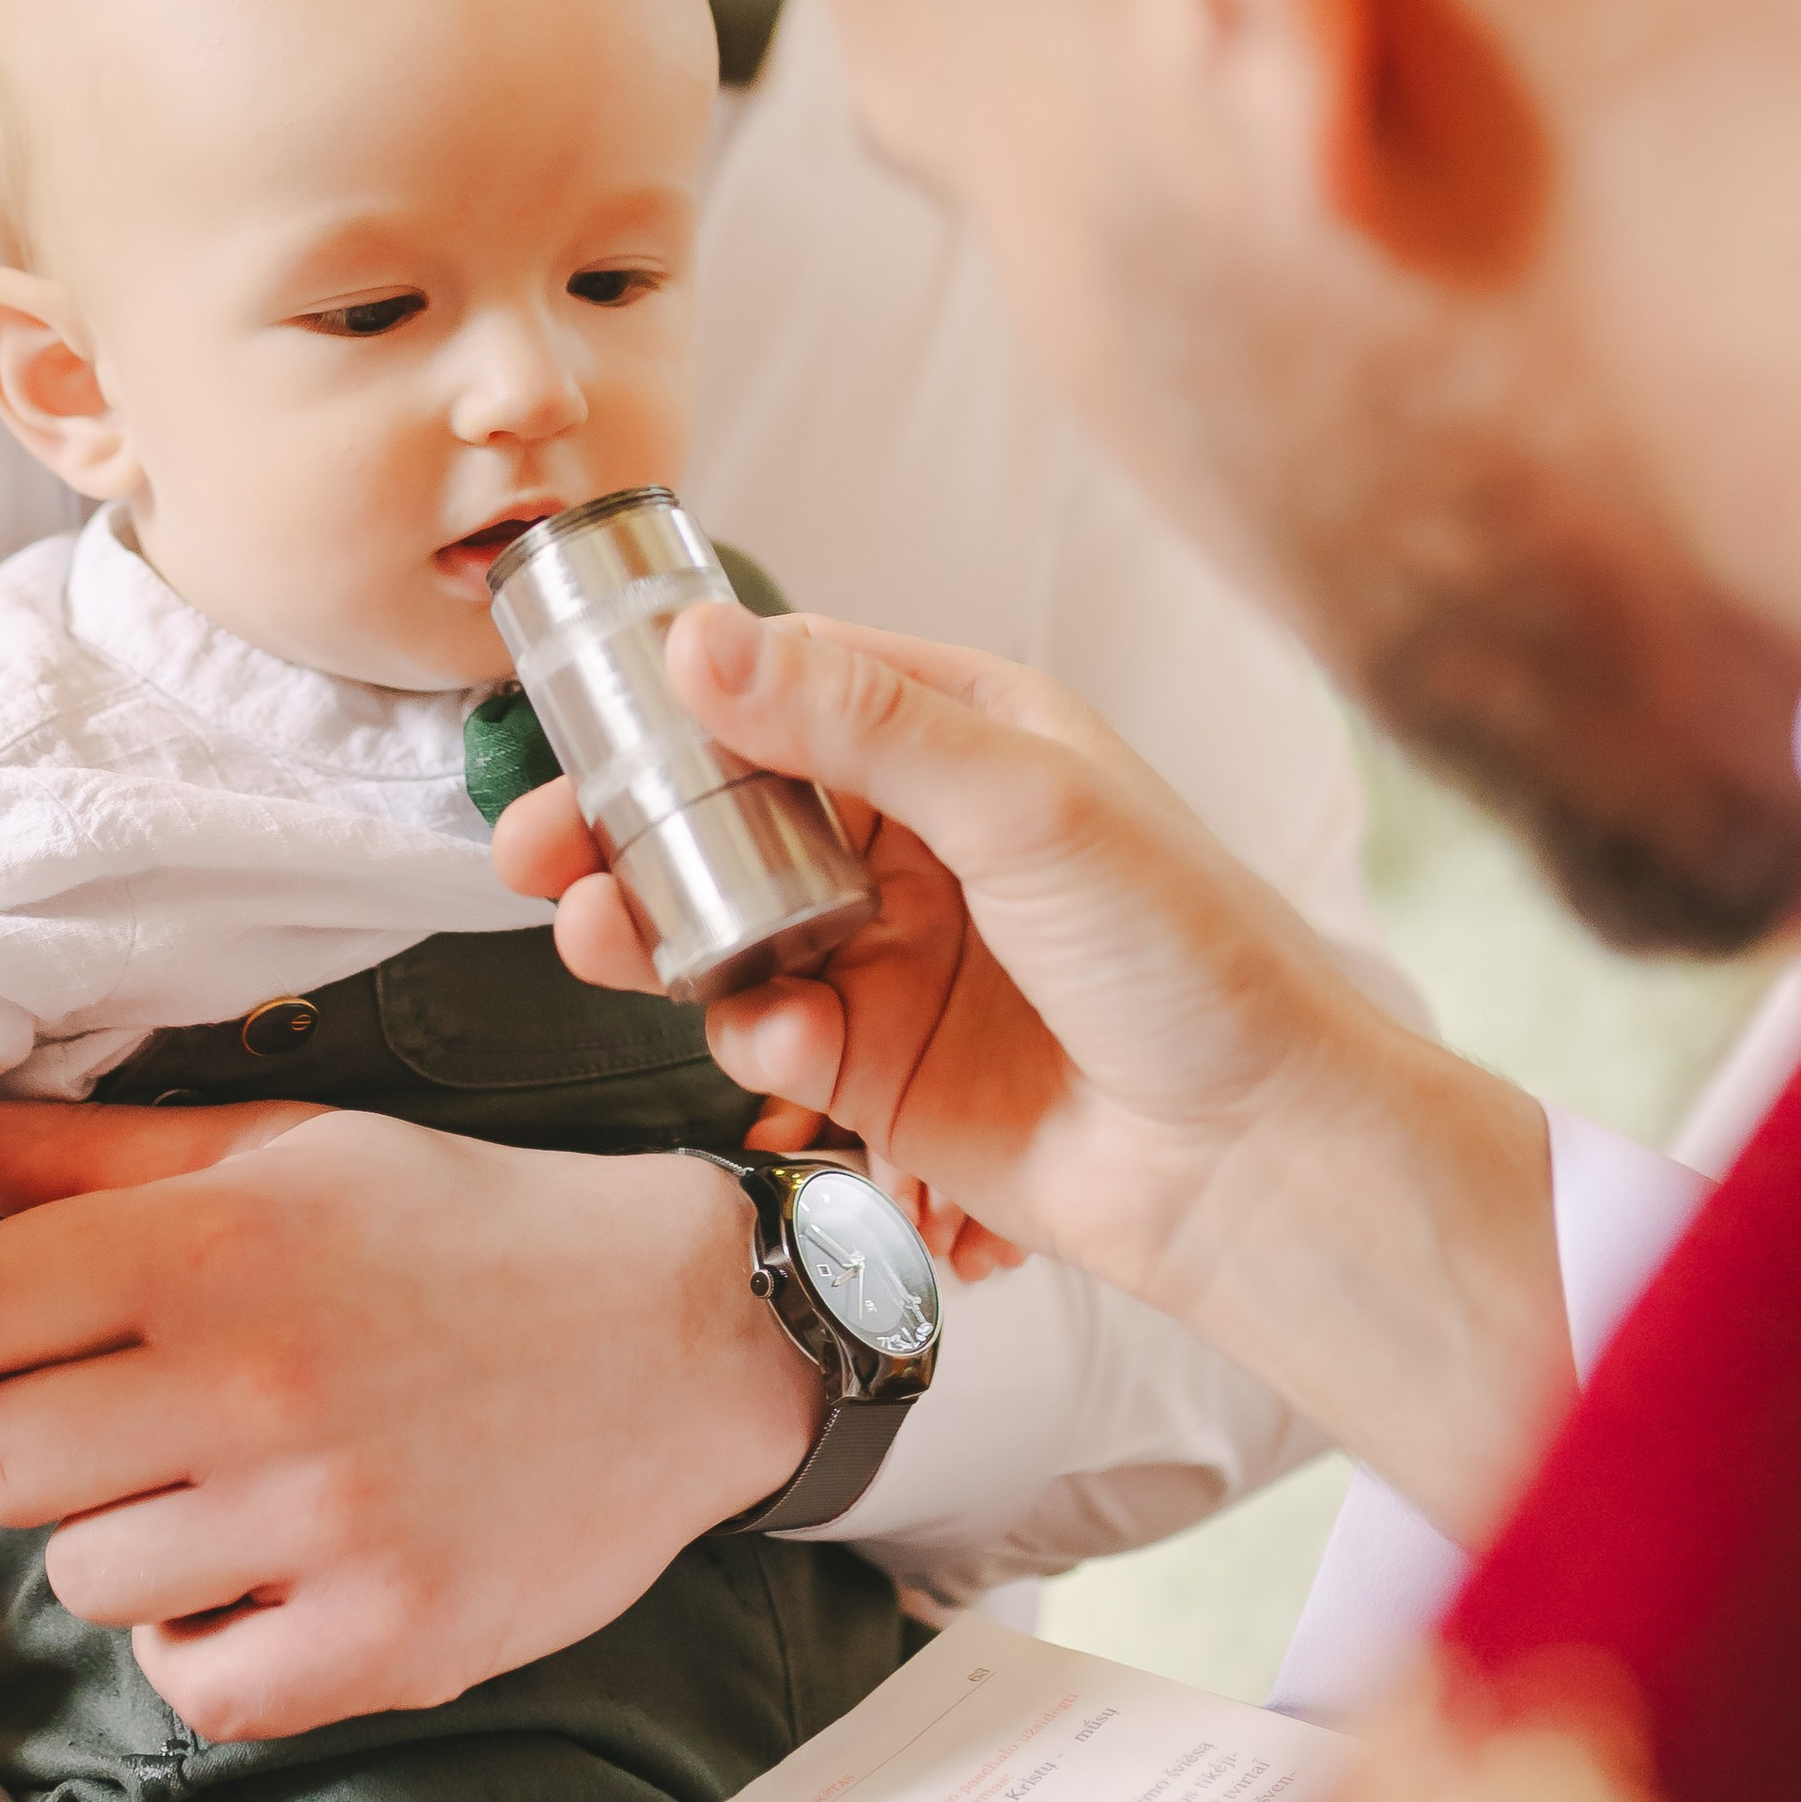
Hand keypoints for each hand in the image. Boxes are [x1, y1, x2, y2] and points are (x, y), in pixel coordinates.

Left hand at [0, 1108, 823, 1741]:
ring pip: (86, 1582)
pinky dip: (215, 1649)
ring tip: (232, 1489)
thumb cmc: (466, 1230)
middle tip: (140, 1417)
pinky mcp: (388, 1640)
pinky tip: (273, 1579)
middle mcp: (262, 1377)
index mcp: (223, 1236)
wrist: (681, 1332)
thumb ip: (99, 1156)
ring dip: (139, 1545)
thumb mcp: (292, 1149)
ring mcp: (325, 1522)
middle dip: (47, 1440)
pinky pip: (197, 1692)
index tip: (62, 1328)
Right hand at [497, 602, 1571, 1542]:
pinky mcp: (882, 1069)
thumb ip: (857, 722)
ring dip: (659, 932)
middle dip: (632, 827)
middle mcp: (920, 838)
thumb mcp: (1025, 801)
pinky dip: (752, 1039)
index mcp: (966, 736)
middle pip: (732, 812)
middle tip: (541, 844)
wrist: (1259, 1158)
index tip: (590, 708)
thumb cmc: (1193, 956)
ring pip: (729, 925)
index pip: (792, 683)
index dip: (684, 695)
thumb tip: (708, 643)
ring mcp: (895, 954)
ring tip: (608, 937)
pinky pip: (771, 1035)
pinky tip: (777, 1046)